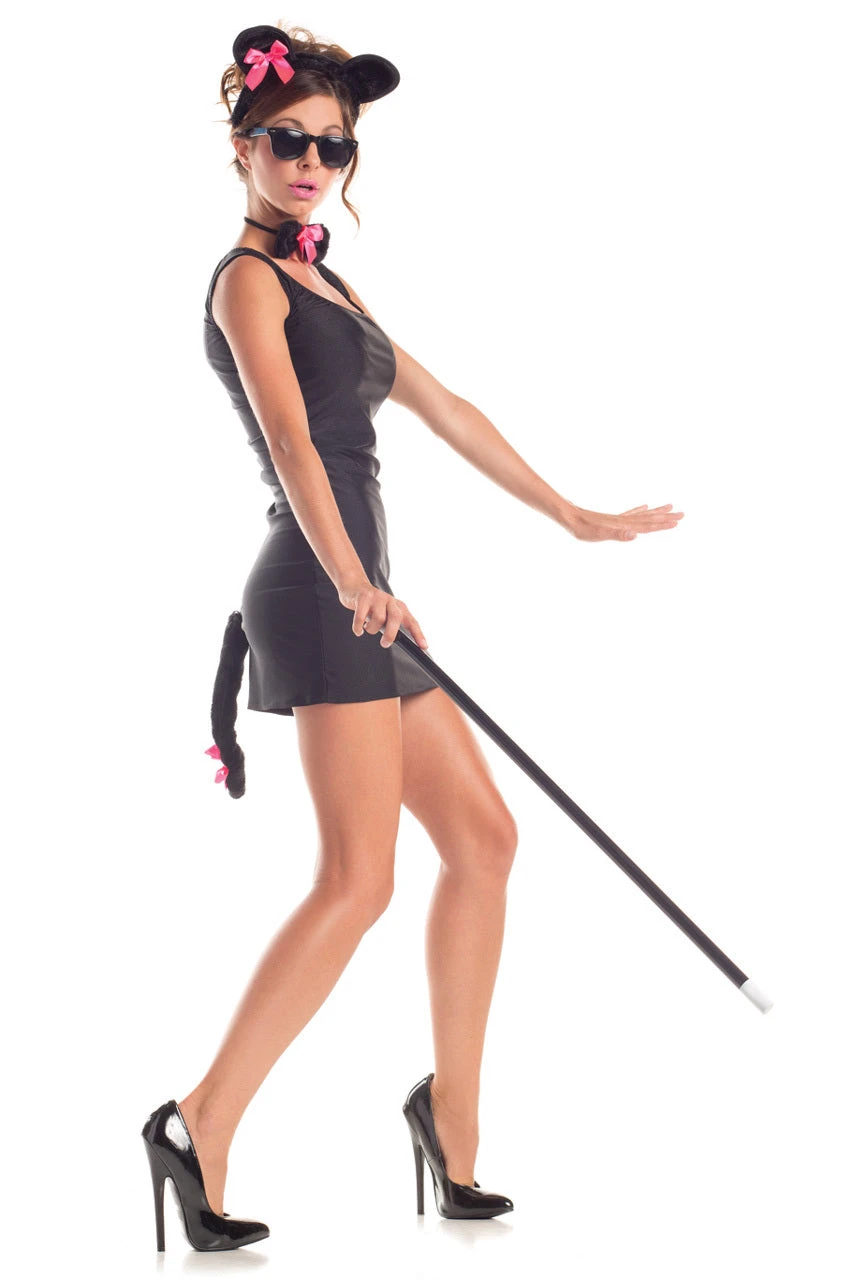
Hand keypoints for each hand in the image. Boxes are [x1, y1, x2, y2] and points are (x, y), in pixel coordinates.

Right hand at [339, 582, 429, 649]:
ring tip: (367, 628)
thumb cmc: (372, 604)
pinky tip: (359, 630)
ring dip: (371, 629)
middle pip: (396, 618)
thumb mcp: (386, 613)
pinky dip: (358, 627)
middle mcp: (390, 601)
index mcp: (399, 606)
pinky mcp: (363, 597)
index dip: (418, 634)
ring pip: (378, 618)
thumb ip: (392, 625)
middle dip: (391, 634)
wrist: (355, 587)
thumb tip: (396, 641)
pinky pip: (361, 617)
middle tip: (385, 643)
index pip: (412, 621)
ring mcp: (377, 598)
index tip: (423, 646)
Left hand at [564, 502, 683, 542]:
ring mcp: (619, 519)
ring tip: (669, 505)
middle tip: (683, 514)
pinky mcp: (612, 519)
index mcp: (624, 525)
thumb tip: (635, 534)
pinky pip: (631, 513)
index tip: (678, 521)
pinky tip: (644, 506)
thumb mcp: (600, 535)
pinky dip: (640, 510)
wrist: (570, 517)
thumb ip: (618, 535)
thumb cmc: (583, 529)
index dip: (663, 524)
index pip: (648, 525)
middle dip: (666, 517)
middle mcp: (625, 520)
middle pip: (649, 518)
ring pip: (643, 514)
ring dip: (657, 511)